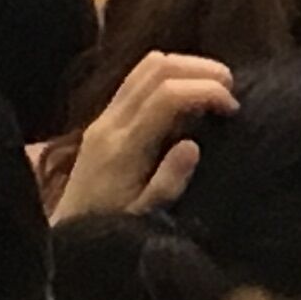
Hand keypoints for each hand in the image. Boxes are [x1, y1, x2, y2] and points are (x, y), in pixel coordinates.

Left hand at [50, 50, 234, 221]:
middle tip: (231, 89)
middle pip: (158, 67)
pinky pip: (139, 76)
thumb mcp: (143, 219)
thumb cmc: (110, 230)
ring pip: (148, 65)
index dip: (207, 91)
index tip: (233, 109)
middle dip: (202, 69)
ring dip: (187, 66)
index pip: (167, 95)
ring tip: (215, 87)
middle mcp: (111, 123)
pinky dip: (171, 73)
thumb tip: (192, 145)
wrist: (67, 234)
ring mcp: (105, 115)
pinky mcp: (104, 116)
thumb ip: (167, 184)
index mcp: (123, 148)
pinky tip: (188, 93)